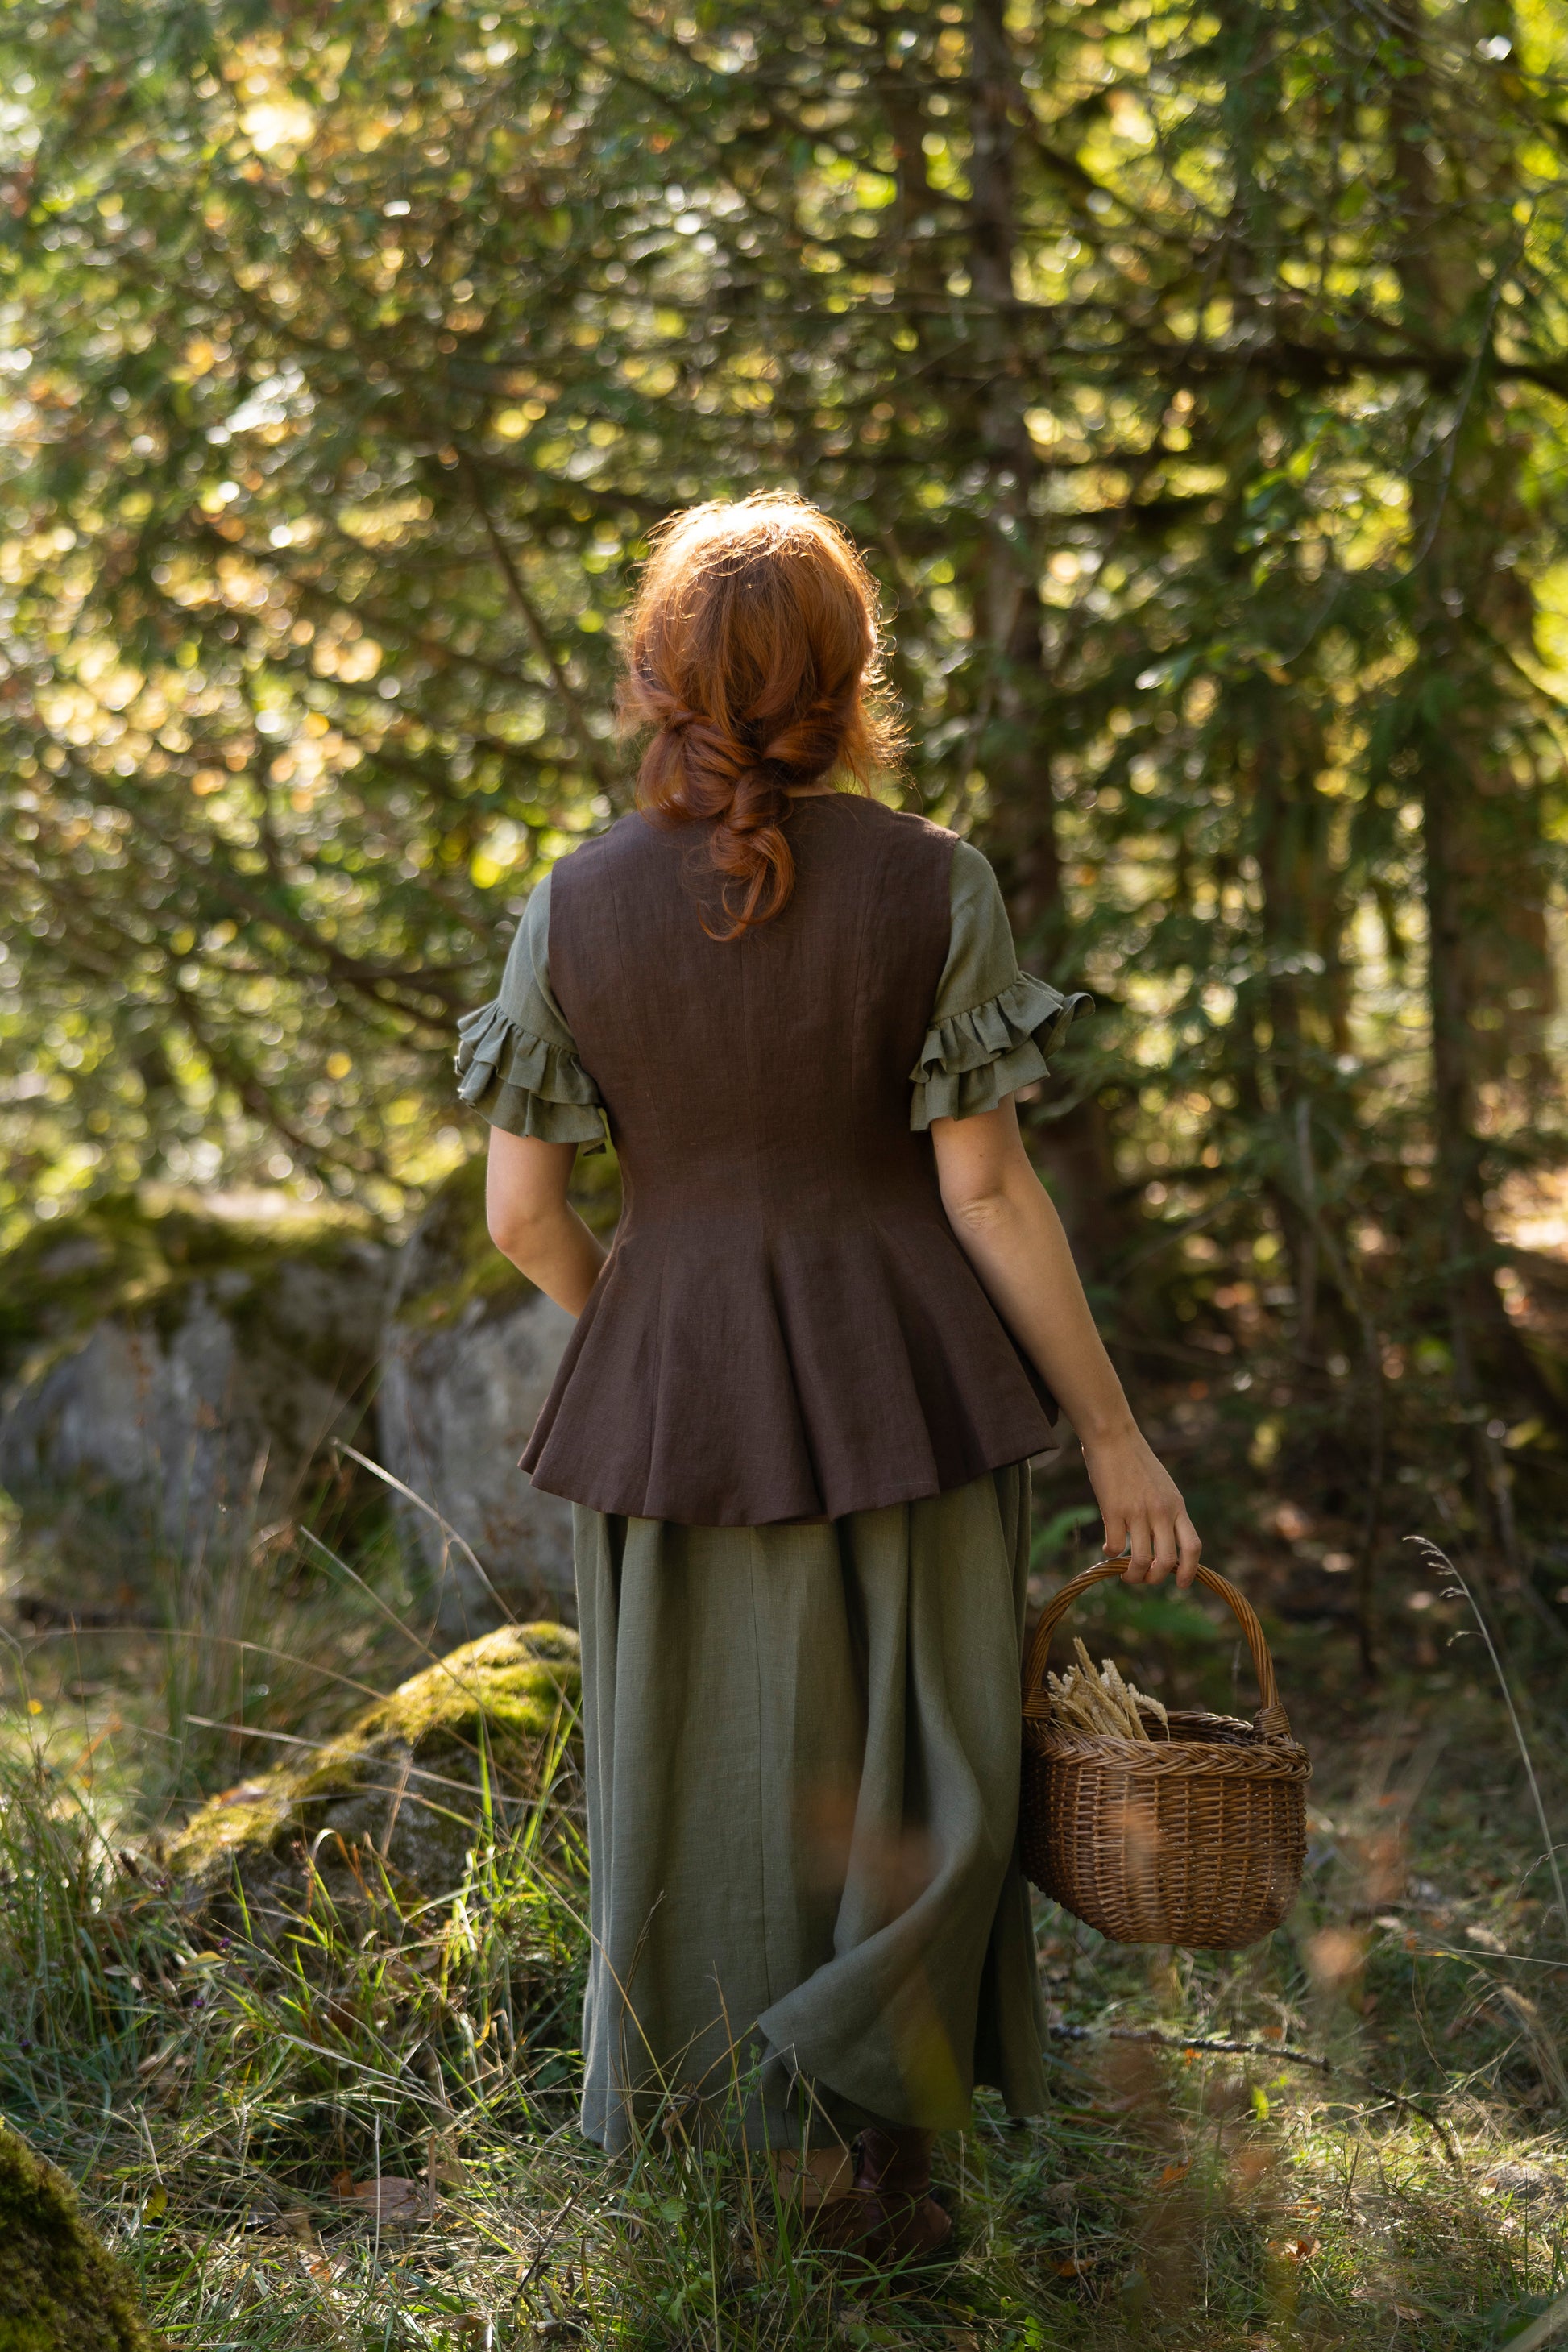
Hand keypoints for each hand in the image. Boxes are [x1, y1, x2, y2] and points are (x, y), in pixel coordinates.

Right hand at [1079, 1421, 1200, 1587]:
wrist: (1114, 1436)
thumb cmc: (1136, 1461)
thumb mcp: (1162, 1487)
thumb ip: (1166, 1512)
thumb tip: (1162, 1542)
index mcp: (1177, 1507)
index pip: (1193, 1547)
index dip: (1190, 1571)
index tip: (1181, 1585)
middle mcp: (1162, 1512)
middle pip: (1167, 1561)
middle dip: (1155, 1578)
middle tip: (1144, 1578)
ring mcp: (1138, 1512)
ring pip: (1141, 1560)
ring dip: (1133, 1575)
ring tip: (1125, 1574)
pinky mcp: (1114, 1510)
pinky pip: (1115, 1546)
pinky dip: (1111, 1554)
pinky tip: (1107, 1548)